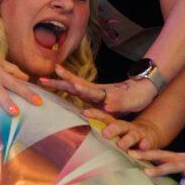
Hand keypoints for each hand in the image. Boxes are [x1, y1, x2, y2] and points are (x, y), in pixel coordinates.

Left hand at [41, 65, 157, 113]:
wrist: (142, 92)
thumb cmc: (120, 100)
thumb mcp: (101, 106)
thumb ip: (89, 107)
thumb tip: (74, 111)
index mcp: (92, 93)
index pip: (72, 86)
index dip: (58, 83)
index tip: (42, 79)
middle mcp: (98, 92)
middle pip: (80, 84)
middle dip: (67, 79)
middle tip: (54, 72)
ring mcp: (110, 96)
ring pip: (96, 92)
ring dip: (86, 89)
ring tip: (76, 86)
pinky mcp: (123, 101)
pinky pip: (117, 103)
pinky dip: (113, 103)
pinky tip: (109, 104)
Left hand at [83, 108, 161, 151]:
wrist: (150, 133)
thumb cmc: (126, 134)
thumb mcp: (115, 130)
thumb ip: (101, 130)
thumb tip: (77, 133)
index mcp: (116, 124)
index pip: (104, 117)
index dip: (95, 114)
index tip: (84, 113)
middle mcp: (126, 127)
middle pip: (118, 125)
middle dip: (112, 129)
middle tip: (105, 133)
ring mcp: (138, 134)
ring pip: (132, 136)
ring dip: (126, 140)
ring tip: (121, 145)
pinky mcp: (148, 142)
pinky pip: (147, 144)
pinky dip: (145, 146)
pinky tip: (143, 147)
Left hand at [129, 147, 184, 184]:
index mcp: (179, 158)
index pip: (159, 154)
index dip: (145, 152)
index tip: (130, 151)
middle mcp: (182, 159)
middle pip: (161, 155)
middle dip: (145, 154)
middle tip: (129, 153)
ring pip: (172, 166)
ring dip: (159, 169)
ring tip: (146, 173)